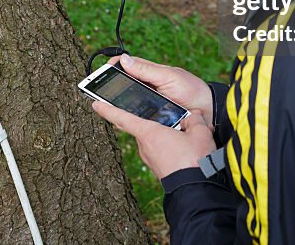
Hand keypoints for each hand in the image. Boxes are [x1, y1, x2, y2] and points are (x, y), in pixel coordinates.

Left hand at [92, 101, 216, 178]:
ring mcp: (150, 159)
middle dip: (156, 121)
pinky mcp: (158, 169)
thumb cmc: (194, 160)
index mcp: (149, 133)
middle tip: (170, 117)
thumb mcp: (199, 132)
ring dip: (166, 135)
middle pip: (145, 127)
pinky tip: (185, 149)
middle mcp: (145, 146)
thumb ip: (194, 120)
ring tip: (187, 135)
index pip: (123, 118)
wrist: (197, 191)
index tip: (95, 104)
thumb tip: (193, 117)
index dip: (108, 110)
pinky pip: (161, 151)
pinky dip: (169, 147)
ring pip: (155, 140)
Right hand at [110, 53, 214, 127]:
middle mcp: (148, 89)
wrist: (209, 112)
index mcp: (151, 74)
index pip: (127, 67)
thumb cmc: (191, 90)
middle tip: (98, 92)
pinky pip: (137, 120)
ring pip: (128, 106)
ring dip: (118, 106)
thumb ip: (146, 69)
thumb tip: (124, 59)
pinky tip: (120, 121)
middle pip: (124, 88)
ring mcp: (149, 105)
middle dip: (111, 90)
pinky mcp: (153, 120)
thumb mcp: (169, 76)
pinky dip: (129, 120)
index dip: (114, 67)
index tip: (102, 70)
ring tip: (105, 107)